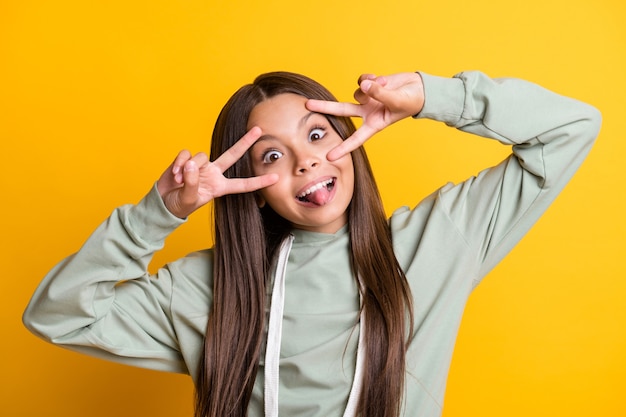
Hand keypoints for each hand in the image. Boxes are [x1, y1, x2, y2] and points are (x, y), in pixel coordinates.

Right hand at [156, 127, 277, 217]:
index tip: (276, 178)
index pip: (242, 184)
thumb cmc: (180, 205)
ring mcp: (200, 165)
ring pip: (201, 156)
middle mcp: (213, 173)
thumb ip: (192, 183)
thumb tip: (191, 164)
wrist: (163, 202)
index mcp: (220, 187)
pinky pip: (186, 154)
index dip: (259, 182)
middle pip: (233, 155)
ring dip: (188, 170)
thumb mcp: (189, 200)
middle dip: (245, 142)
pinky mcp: (186, 159)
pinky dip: (179, 164)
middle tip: (258, 130)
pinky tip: (174, 175)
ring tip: (178, 182)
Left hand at [306, 72, 424, 160]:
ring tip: (384, 86)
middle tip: (307, 105)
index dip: (342, 148)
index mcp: (374, 124)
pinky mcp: (370, 86)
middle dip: (325, 107)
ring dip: (369, 86)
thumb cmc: (412, 101)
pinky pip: (363, 80)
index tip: (329, 157)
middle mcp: (367, 113)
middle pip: (341, 110)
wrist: (420, 89)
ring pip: (357, 91)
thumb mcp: (397, 100)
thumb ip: (380, 93)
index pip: (355, 138)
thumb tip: (364, 85)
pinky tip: (382, 80)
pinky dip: (371, 78)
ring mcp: (367, 99)